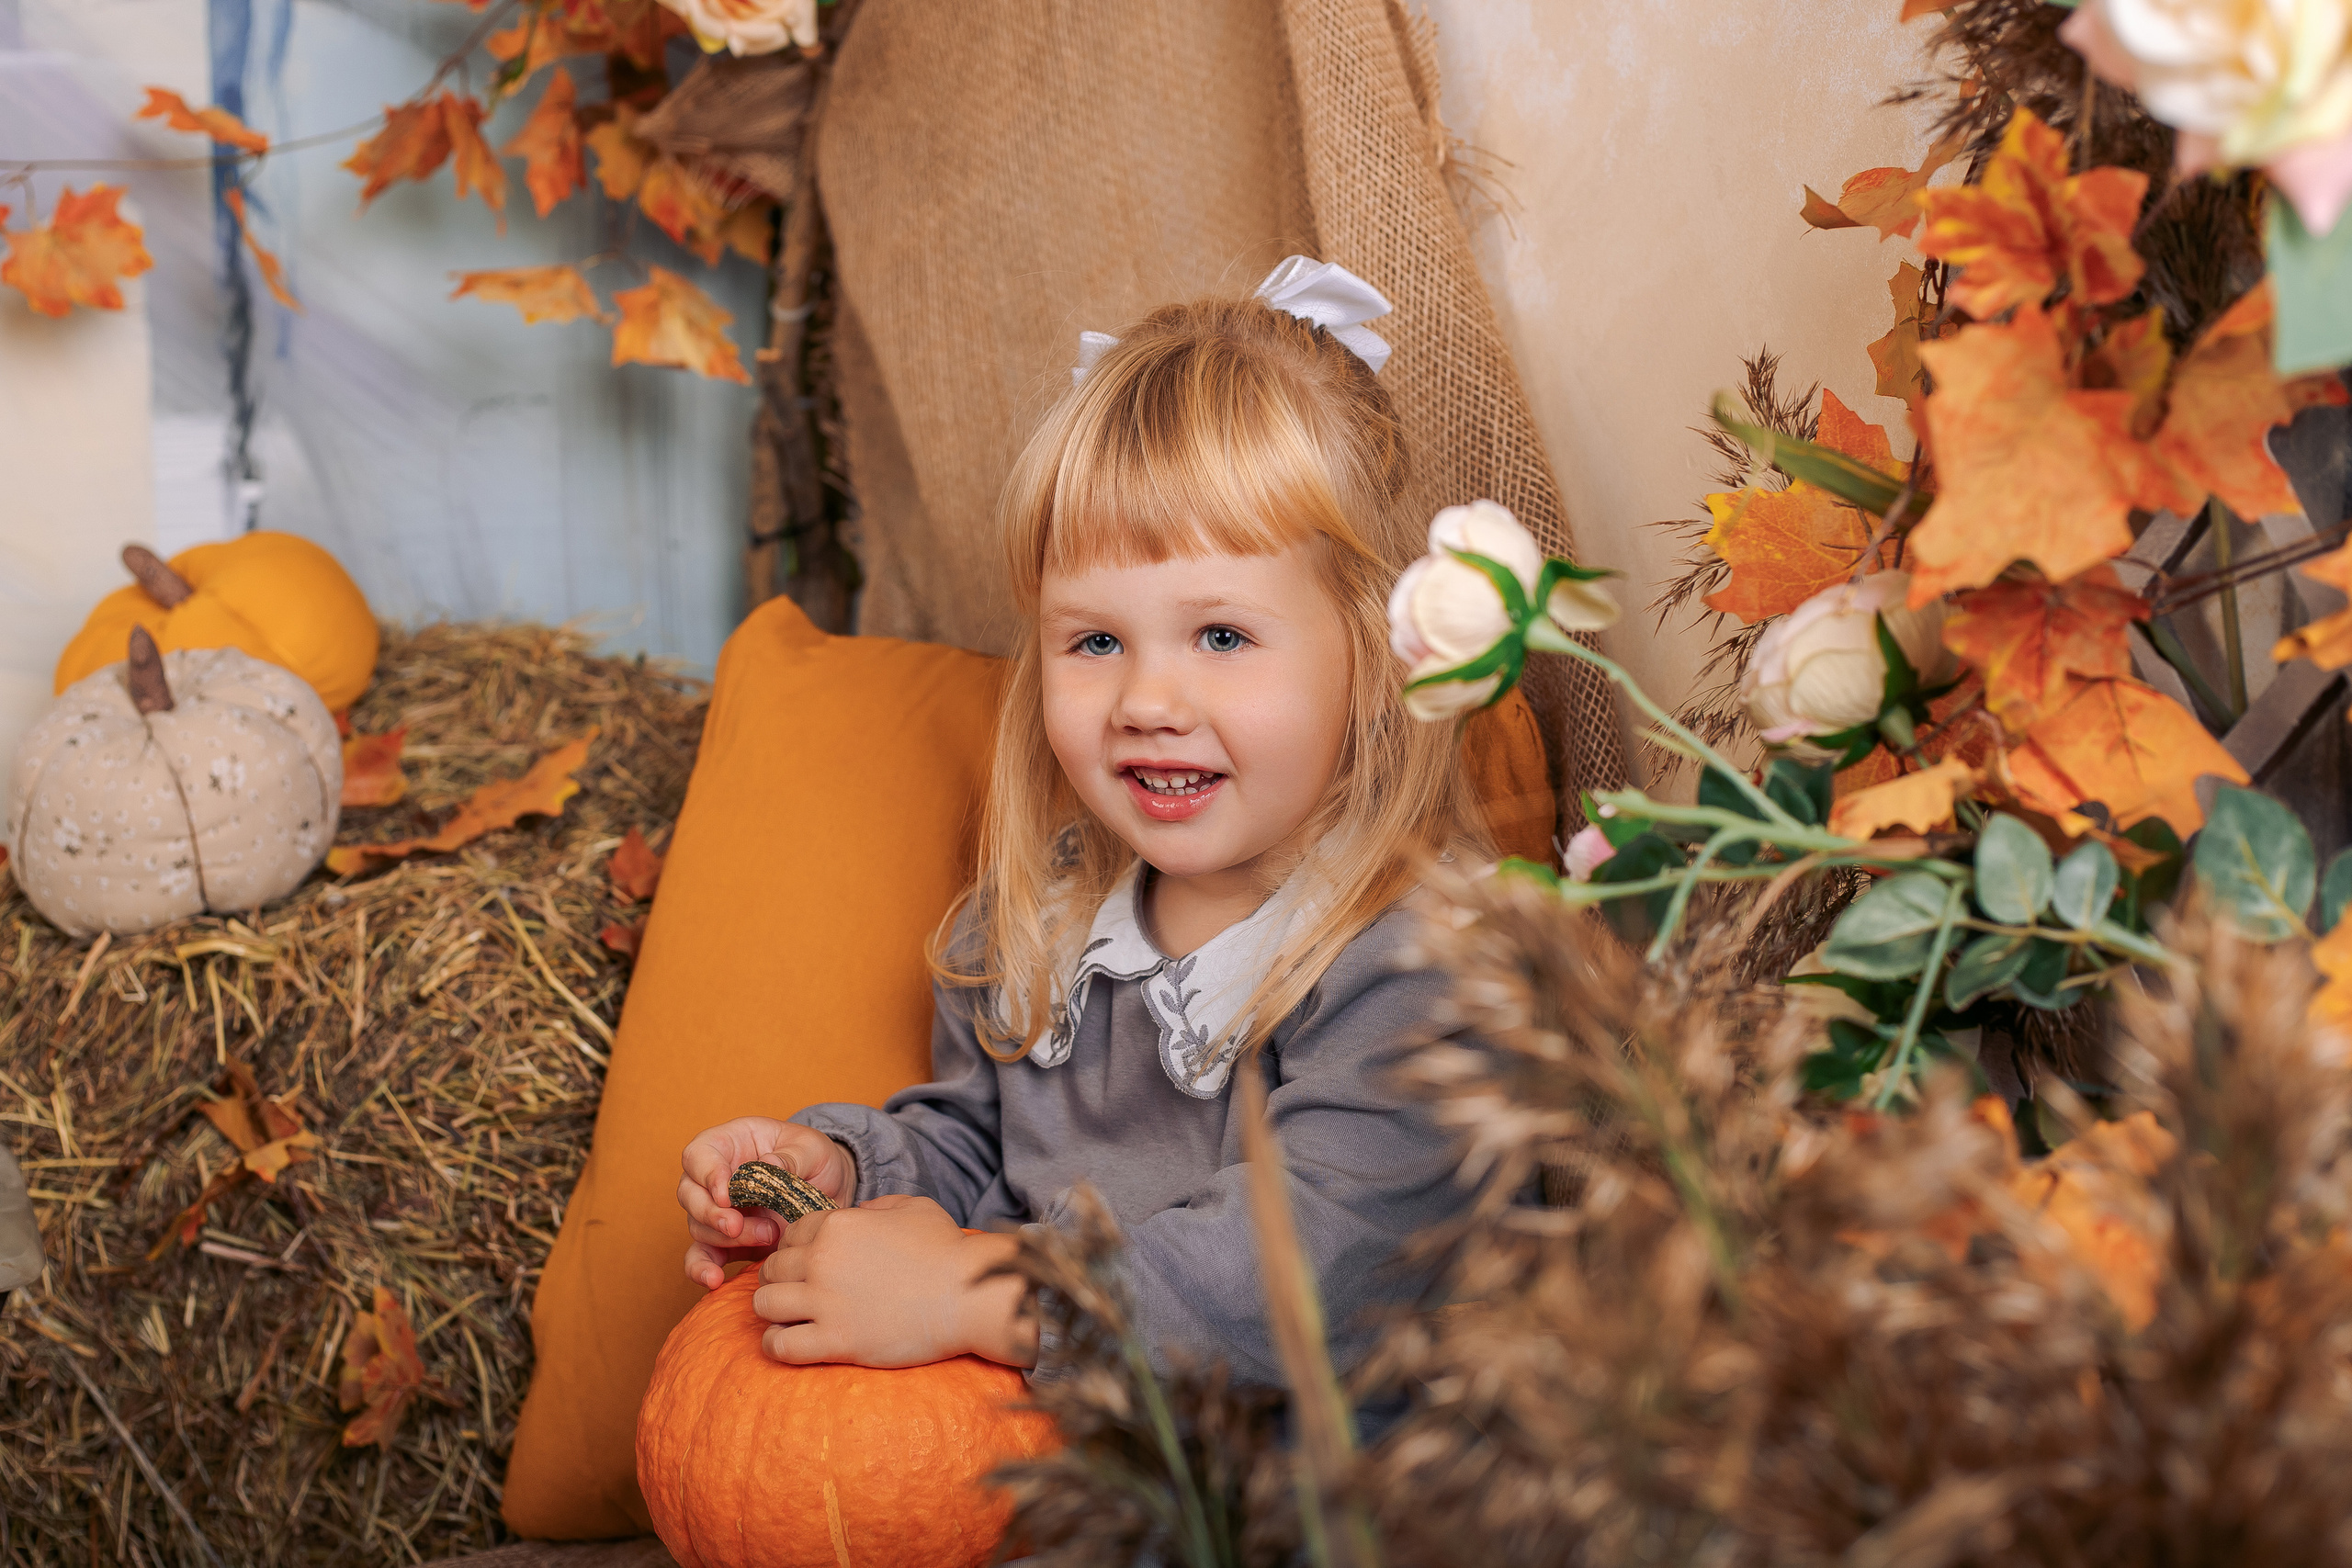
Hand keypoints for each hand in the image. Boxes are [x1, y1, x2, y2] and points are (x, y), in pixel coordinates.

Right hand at [678, 1117, 857, 1289]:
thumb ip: (792, 1155)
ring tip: (769, 1235)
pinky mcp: (726, 1241)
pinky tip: (714, 1280)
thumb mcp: (813, 1148)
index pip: (698, 1154)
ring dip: (728, 1237)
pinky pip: (701, 1256)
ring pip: (698, 1226)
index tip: (727, 1193)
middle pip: (690, 1194)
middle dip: (710, 1213)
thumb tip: (768, 1165)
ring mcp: (718, 1210)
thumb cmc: (815, 1160)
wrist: (831, 1192)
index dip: (706, 1174)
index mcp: (730, 1144)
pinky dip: (702, 1269)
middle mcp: (715, 1178)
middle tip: (737, 1224)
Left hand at [753, 1196, 1036, 1368]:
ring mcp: (825, 1302)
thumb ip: (877, 1206)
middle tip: (795, 1293)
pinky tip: (788, 1343)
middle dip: (777, 1279)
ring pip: (763, 1304)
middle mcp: (822, 1260)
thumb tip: (856, 1213)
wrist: (967, 1295)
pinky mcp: (835, 1341)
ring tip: (788, 1318)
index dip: (793, 1250)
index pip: (788, 1235)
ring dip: (771, 1311)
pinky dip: (775, 1345)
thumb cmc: (947, 1250)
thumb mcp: (913, 1208)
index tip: (805, 1265)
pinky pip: (780, 1346)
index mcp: (837, 1225)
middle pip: (770, 1269)